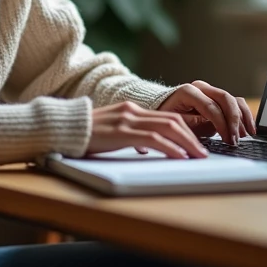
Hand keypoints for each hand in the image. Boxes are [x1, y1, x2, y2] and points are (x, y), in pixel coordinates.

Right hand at [86, 101, 208, 158]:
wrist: (62, 129)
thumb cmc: (84, 135)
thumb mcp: (111, 132)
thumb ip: (129, 135)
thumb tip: (145, 149)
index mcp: (131, 110)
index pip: (166, 116)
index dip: (185, 129)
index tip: (196, 143)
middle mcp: (132, 111)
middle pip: (172, 120)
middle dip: (192, 136)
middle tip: (203, 151)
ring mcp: (127, 120)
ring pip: (167, 127)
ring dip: (187, 142)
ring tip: (198, 155)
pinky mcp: (121, 132)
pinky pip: (153, 139)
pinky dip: (171, 148)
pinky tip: (180, 156)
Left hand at [157, 81, 255, 144]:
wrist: (163, 108)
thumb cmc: (166, 117)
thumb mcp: (174, 123)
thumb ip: (193, 125)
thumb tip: (213, 129)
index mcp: (188, 91)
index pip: (211, 107)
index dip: (222, 124)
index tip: (227, 140)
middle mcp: (202, 88)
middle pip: (226, 100)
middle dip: (234, 121)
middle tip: (236, 139)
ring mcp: (211, 91)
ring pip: (234, 100)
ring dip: (242, 118)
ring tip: (245, 135)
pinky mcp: (218, 98)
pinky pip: (236, 102)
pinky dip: (244, 115)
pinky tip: (249, 128)